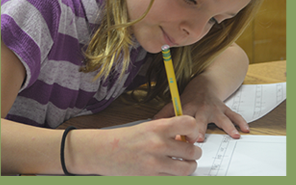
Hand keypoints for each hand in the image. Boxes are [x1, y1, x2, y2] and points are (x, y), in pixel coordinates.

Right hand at [74, 116, 201, 175]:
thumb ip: (168, 131)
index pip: (188, 123)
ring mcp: (155, 163)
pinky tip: (172, 171)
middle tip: (192, 151)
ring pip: (187, 168)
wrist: (106, 151)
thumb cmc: (128, 138)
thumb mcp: (148, 127)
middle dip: (195, 152)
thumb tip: (187, 138)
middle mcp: (158, 144)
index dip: (194, 130)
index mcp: (158, 127)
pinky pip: (174, 179)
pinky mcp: (152, 178)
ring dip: (190, 166)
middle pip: (191, 150)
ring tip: (185, 163)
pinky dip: (177, 176)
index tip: (192, 135)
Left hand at [153, 80, 249, 141]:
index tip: (178, 138)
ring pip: (221, 118)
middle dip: (200, 129)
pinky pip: (233, 115)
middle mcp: (201, 108)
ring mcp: (214, 108)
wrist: (205, 83)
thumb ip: (165, 113)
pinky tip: (245, 129)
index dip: (179, 128)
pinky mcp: (223, 109)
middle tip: (200, 138)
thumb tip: (150, 122)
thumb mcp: (177, 102)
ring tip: (234, 135)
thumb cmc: (189, 96)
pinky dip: (240, 122)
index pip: (182, 119)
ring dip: (227, 126)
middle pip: (200, 120)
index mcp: (188, 107)